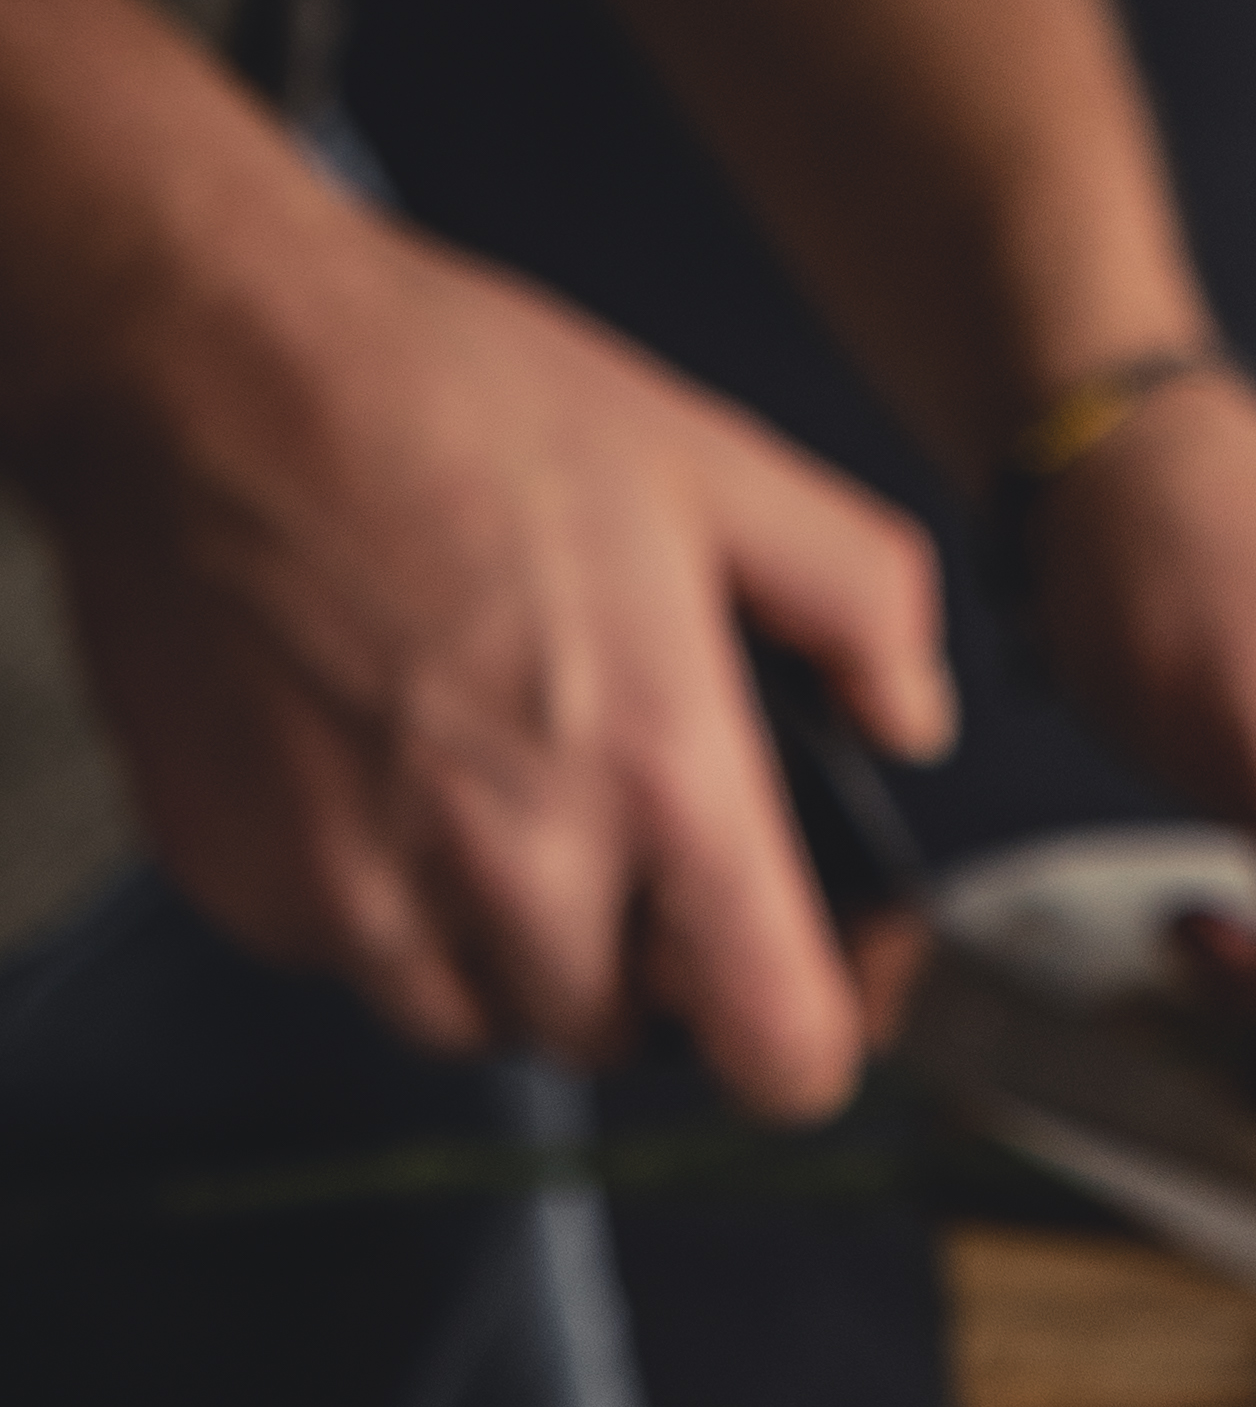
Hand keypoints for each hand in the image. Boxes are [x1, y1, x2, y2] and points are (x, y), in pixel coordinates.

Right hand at [38, 196, 951, 1115]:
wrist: (196, 356)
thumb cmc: (443, 396)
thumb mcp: (710, 461)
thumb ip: (857, 602)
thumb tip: (908, 721)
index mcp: (656, 776)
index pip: (775, 1049)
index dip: (800, 1036)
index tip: (783, 988)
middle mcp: (512, 863)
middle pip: (613, 1038)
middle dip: (626, 964)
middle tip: (599, 833)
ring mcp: (365, 889)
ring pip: (475, 1019)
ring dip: (498, 951)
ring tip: (480, 796)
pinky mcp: (248, 883)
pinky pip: (347, 962)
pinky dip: (374, 906)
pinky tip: (373, 773)